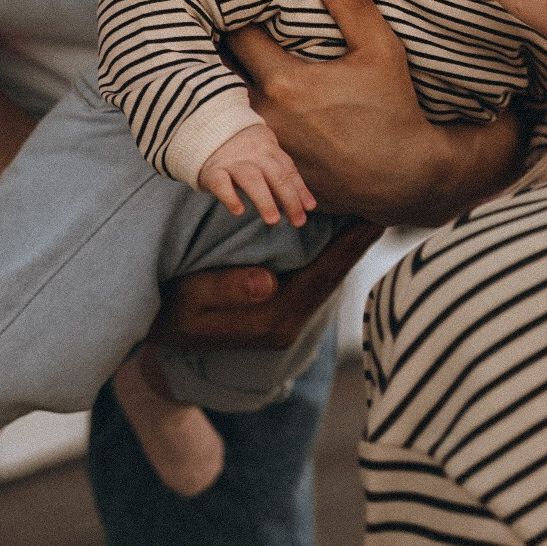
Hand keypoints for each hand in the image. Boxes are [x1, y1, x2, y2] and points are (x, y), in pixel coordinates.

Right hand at [151, 217, 384, 349]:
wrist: (159, 340)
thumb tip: (268, 281)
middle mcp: (287, 323)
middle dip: (360, 242)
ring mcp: (286, 320)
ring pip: (328, 278)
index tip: (377, 218)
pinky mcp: (281, 313)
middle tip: (388, 205)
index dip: (351, 247)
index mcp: (272, 320)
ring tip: (372, 214)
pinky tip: (343, 235)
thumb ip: (227, 289)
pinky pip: (315, 280)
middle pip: (334, 276)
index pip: (322, 277)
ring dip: (349, 248)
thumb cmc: (170, 312)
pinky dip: (332, 255)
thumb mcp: (190, 299)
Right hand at [197, 123, 315, 226]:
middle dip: (289, 198)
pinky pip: (221, 183)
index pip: (288, 170)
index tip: (309, 207)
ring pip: (251, 179)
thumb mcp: (264, 153)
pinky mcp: (212, 171)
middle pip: (275, 175)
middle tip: (298, 221)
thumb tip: (306, 203)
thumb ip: (281, 173)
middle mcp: (253, 154)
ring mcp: (232, 162)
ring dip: (264, 200)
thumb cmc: (243, 149)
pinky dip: (230, 196)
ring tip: (273, 220)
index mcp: (269, 149)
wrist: (206, 128)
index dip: (300, 189)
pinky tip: (238, 211)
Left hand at [226, 0, 523, 224]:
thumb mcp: (382, 51)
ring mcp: (262, 147)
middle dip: (220, 49)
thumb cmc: (394, 110)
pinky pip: (238, 137)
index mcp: (284, 81)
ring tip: (224, 63)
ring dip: (224, 84)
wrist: (402, 177)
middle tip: (219, 26)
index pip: (236, 36)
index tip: (236, 2)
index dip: (233, 16)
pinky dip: (235, 119)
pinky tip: (240, 106)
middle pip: (219, 71)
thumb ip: (351, 4)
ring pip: (224, 106)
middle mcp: (264, 116)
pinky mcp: (266, 168)